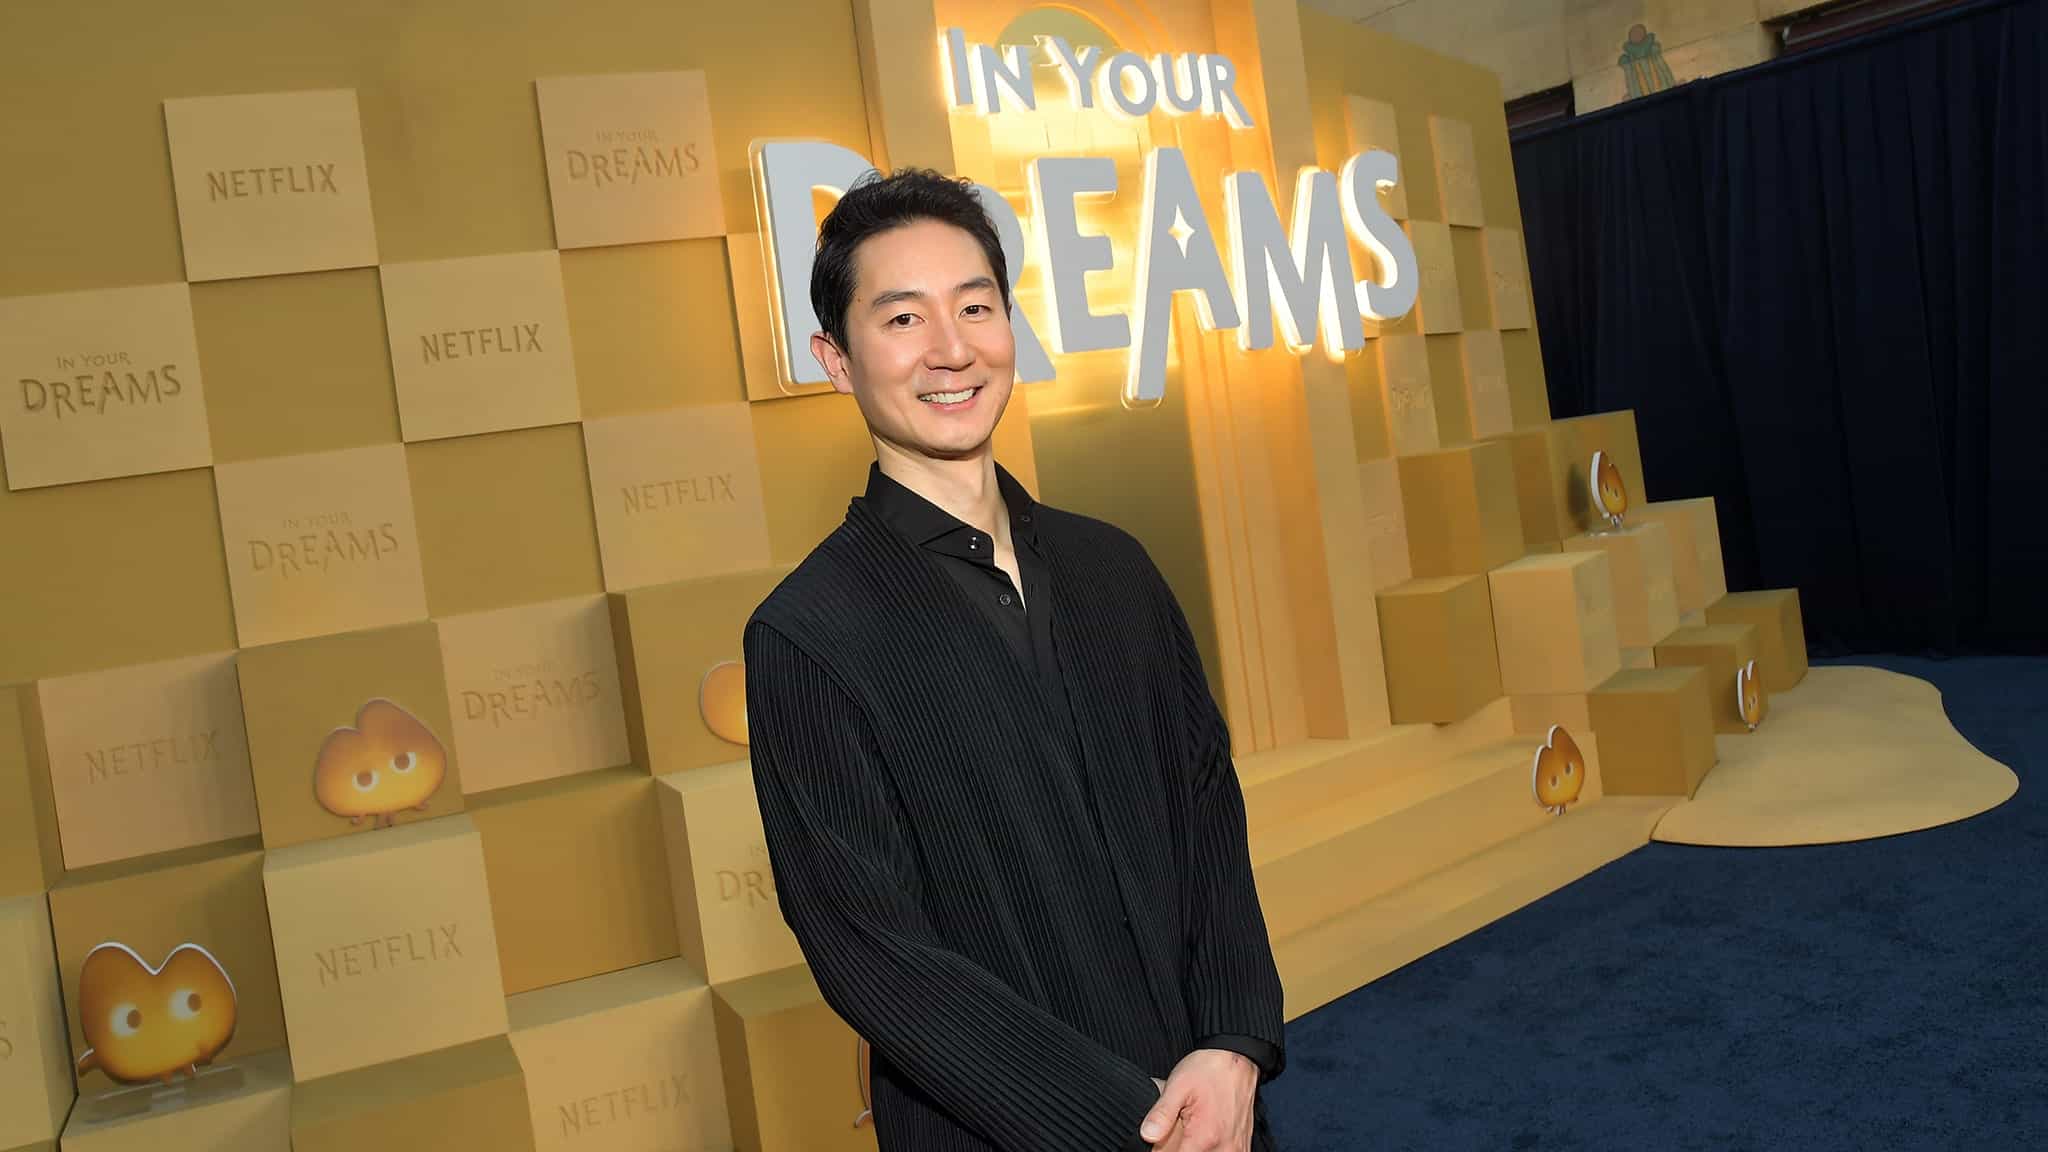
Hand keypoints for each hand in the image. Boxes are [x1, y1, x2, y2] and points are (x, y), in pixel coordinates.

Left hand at [1139, 1048, 1257, 1150]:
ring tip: (1194, 1127)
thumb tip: (1147, 1135)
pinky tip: (1207, 1131)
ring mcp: (1236, 1150)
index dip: (1162, 1149)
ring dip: (1194, 1147)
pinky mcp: (1242, 1147)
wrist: (1238, 1058)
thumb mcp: (1178, 1085)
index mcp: (1204, 1139)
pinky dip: (1210, 1148)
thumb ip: (1161, 1114)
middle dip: (1179, 1147)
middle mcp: (1224, 1149)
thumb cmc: (1209, 1070)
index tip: (1161, 1137)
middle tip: (1180, 1124)